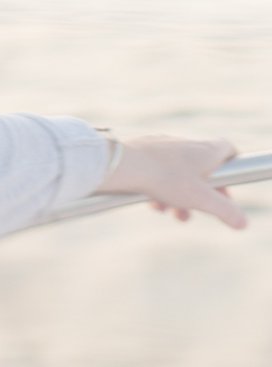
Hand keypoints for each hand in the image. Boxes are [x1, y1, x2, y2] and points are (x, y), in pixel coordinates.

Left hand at [99, 134, 246, 230]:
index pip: (228, 149)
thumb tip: (242, 222)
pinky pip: (158, 172)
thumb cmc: (165, 178)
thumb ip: (225, 211)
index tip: (229, 183)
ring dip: (179, 196)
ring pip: (179, 174)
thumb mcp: (201, 200)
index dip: (232, 166)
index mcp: (204, 150)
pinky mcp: (144, 151)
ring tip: (173, 213)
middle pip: (203, 169)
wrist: (124, 165)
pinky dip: (160, 189)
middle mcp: (185, 144)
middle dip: (202, 194)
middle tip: (200, 210)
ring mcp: (163, 146)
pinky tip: (153, 203)